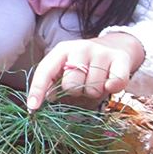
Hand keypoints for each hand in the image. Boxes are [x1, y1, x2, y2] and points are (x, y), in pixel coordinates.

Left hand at [26, 32, 144, 110]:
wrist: (115, 46)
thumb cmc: (85, 63)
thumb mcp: (66, 67)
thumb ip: (53, 82)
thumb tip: (47, 98)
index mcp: (61, 50)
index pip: (45, 70)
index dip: (37, 90)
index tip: (32, 107)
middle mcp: (79, 48)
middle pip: (70, 85)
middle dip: (76, 92)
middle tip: (83, 84)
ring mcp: (100, 52)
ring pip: (92, 88)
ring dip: (94, 91)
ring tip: (97, 80)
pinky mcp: (120, 59)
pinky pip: (114, 84)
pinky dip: (112, 89)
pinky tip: (110, 82)